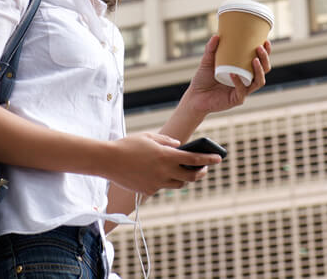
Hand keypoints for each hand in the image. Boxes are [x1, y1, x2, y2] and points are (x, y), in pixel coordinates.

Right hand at [103, 132, 221, 195]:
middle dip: (200, 173)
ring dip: (184, 178)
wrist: (107, 160)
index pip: (194, 160)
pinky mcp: (147, 190)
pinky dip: (164, 181)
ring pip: (178, 184)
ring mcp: (156, 183)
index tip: (219, 158)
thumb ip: (167, 141)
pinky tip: (160, 174)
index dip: (208, 159)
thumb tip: (179, 145)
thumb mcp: (149, 137)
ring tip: (185, 172)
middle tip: (203, 169)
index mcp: (167, 156)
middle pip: (190, 177)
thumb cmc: (128, 145)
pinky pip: (161, 187)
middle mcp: (164, 172)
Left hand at [184, 35, 271, 114]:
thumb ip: (211, 49)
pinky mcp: (236, 99)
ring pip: (259, 82)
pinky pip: (242, 91)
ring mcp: (243, 90)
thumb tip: (216, 35)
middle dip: (265, 59)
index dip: (266, 52)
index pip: (260, 61)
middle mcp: (246, 80)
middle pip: (264, 70)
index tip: (266, 41)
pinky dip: (239, 82)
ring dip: (259, 71)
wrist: (194, 96)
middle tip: (259, 48)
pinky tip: (234, 74)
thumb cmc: (203, 79)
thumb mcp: (207, 61)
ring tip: (254, 60)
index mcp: (243, 70)